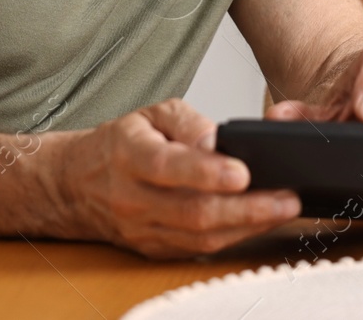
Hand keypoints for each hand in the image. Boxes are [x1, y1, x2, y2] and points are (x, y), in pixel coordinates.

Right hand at [52, 98, 299, 257]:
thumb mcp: (151, 114)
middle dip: (246, 209)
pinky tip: (259, 223)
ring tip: (283, 210)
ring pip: (199, 236)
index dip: (206, 172)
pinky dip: (232, 238)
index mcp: (130, 156)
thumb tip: (219, 141)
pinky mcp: (153, 249)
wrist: (77, 185)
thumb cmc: (120, 145)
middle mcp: (134, 198)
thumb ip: (188, 123)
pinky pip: (197, 249)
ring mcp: (143, 229)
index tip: (243, 172)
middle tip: (285, 199)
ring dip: (247, 226)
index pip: (168, 166)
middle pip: (192, 211)